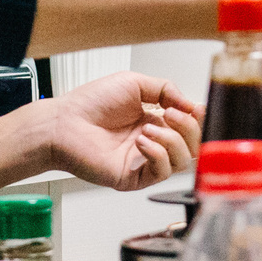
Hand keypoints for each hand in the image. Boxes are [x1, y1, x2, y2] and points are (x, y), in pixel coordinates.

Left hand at [38, 71, 202, 190]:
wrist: (64, 123)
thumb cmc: (90, 103)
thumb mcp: (134, 83)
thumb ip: (166, 89)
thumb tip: (190, 103)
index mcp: (154, 121)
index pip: (189, 127)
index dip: (198, 120)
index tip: (196, 109)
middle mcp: (152, 142)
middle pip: (192, 146)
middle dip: (189, 128)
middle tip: (172, 114)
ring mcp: (143, 162)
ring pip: (181, 162)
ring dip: (172, 141)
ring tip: (148, 128)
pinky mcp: (133, 177)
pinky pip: (161, 173)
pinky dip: (158, 155)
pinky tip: (142, 142)